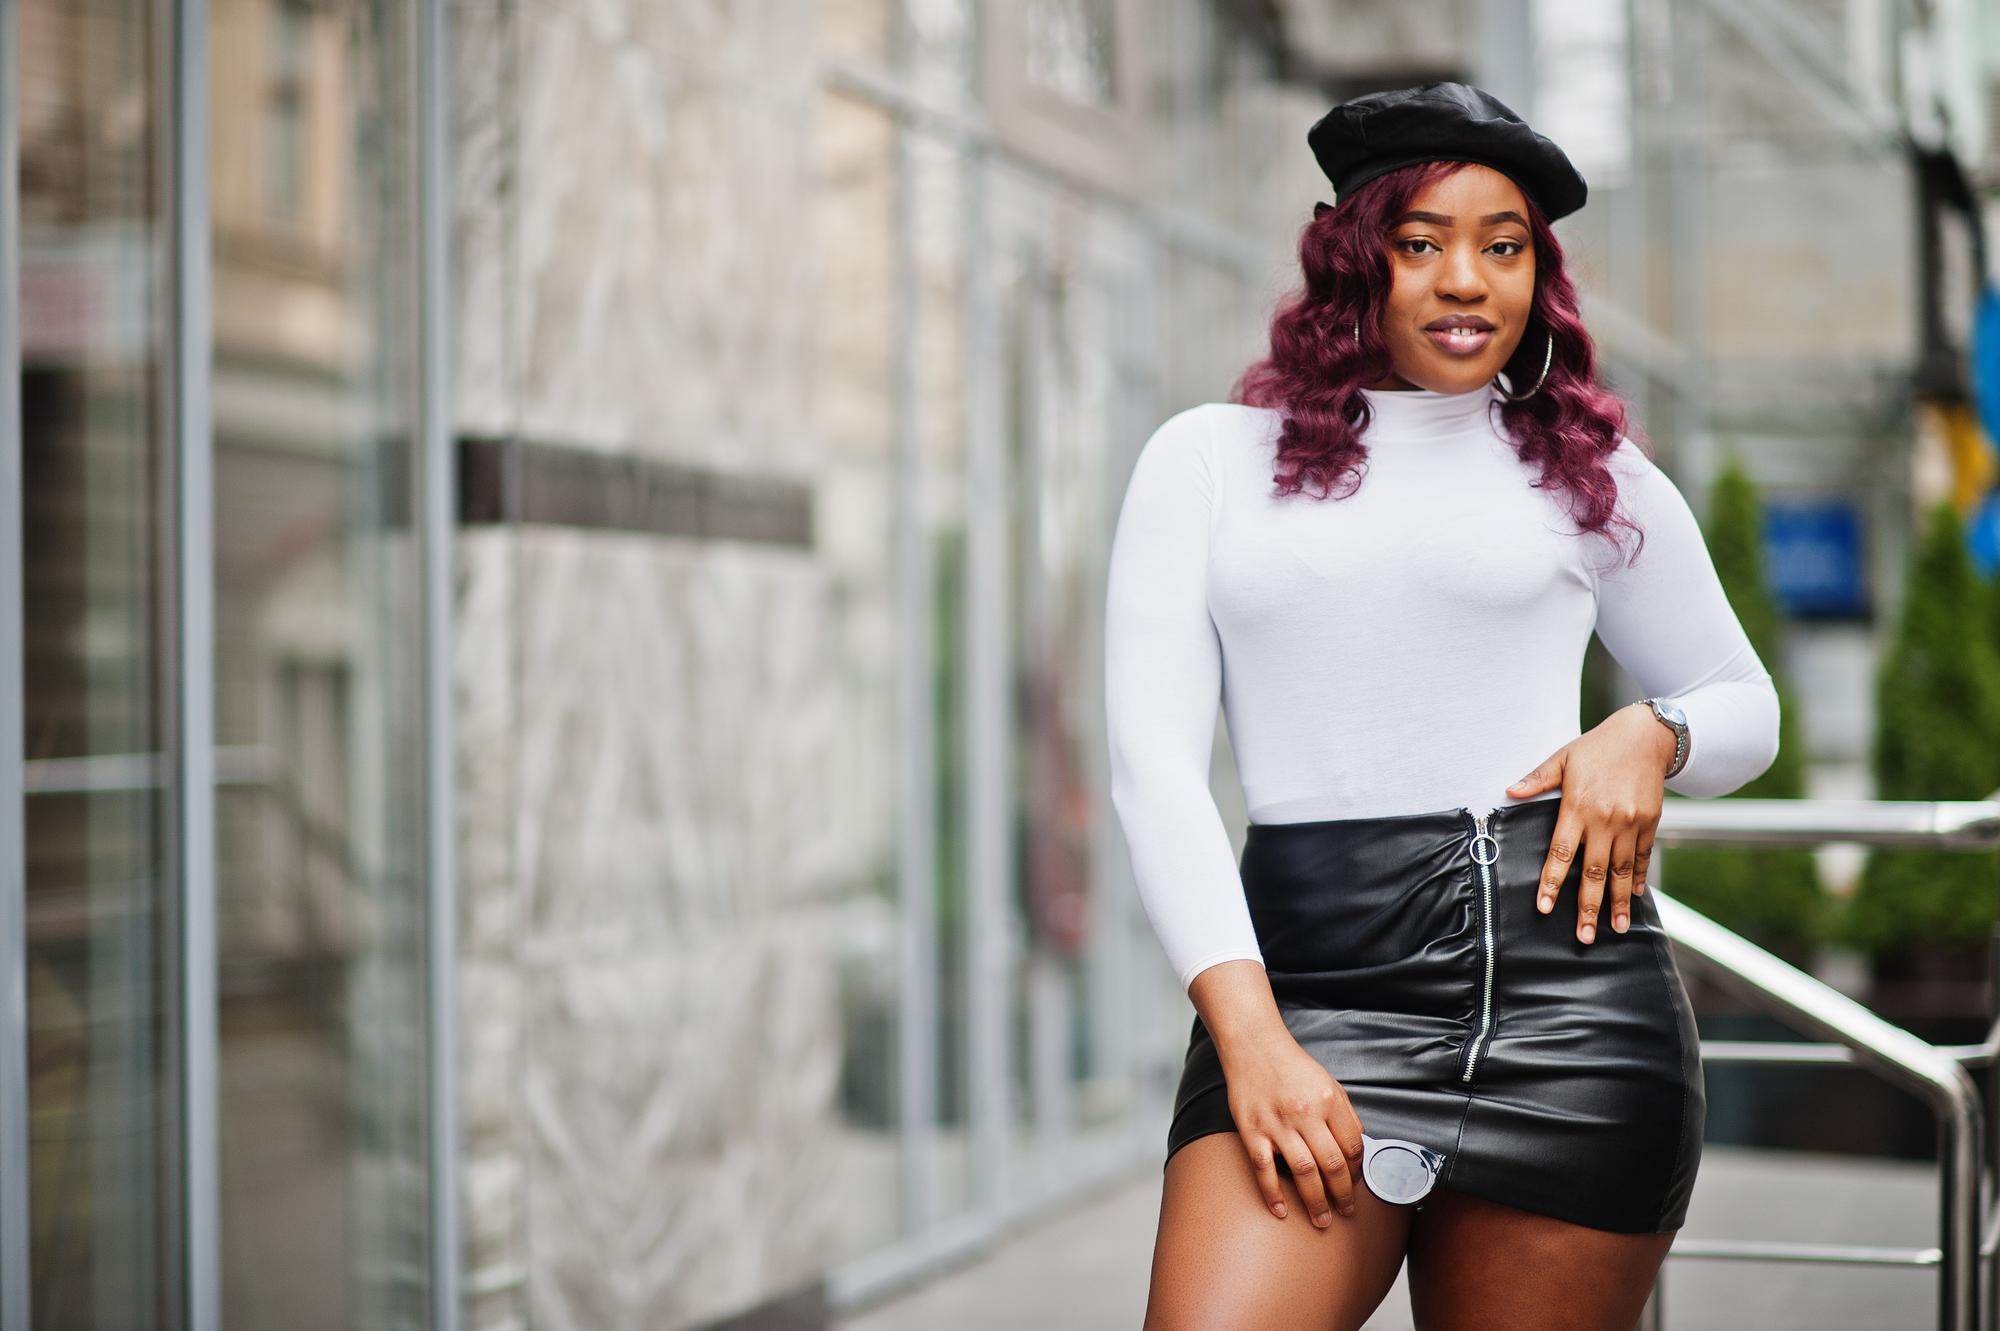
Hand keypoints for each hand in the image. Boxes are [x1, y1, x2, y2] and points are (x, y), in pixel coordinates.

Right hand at [1217, 1029, 1366, 1226]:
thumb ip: (1345, 1115)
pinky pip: (1264, 1168)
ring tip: (1322, 1220)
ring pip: (1303, 1172)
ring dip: (1316, 1202)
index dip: (1358, 1170)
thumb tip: (1356, 1149)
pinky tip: (1280, 1210)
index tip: (1356, 1183)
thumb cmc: (1292, 1066)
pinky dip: (1272, 1193)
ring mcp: (1277, 1124)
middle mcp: (1305, 1113)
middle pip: (1332, 1165)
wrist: (1253, 1045)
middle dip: (1343, 1195)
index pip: (1353, 1146)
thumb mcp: (1328, 1083)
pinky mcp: (1252, 1130)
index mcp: (1328, 1101)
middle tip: (1347, 1212)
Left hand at [1503, 702, 1676, 943]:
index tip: (1544, 907)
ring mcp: (1631, 823)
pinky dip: (1640, 878)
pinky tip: (1637, 897)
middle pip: (1594, 871)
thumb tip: (1509, 792)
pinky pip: (1643, 856)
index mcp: (1577, 806)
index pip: (1561, 852)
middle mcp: (1605, 820)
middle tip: (1583, 937)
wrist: (1644, 735)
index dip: (1551, 882)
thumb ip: (1536, 779)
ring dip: (1619, 902)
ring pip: (1623, 870)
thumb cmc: (1597, 747)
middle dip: (1588, 907)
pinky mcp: (1650, 822)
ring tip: (1617, 928)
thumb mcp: (1562, 759)